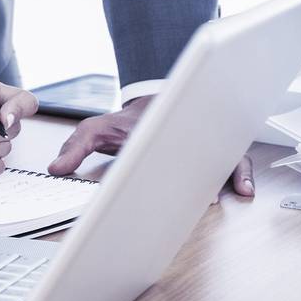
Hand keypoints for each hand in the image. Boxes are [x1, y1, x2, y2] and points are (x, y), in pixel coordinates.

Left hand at [48, 95, 255, 195]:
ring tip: (237, 190)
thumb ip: (75, 147)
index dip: (163, 161)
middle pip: (196, 155)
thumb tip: (55, 168)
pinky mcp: (215, 154)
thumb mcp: (95, 130)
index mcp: (155, 132)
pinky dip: (242, 175)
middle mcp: (183, 138)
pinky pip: (235, 163)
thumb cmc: (127, 123)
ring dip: (229, 174)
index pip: (161, 145)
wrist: (154, 105)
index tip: (168, 172)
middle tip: (205, 196)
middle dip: (199, 175)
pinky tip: (245, 190)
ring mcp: (201, 146)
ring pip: (220, 159)